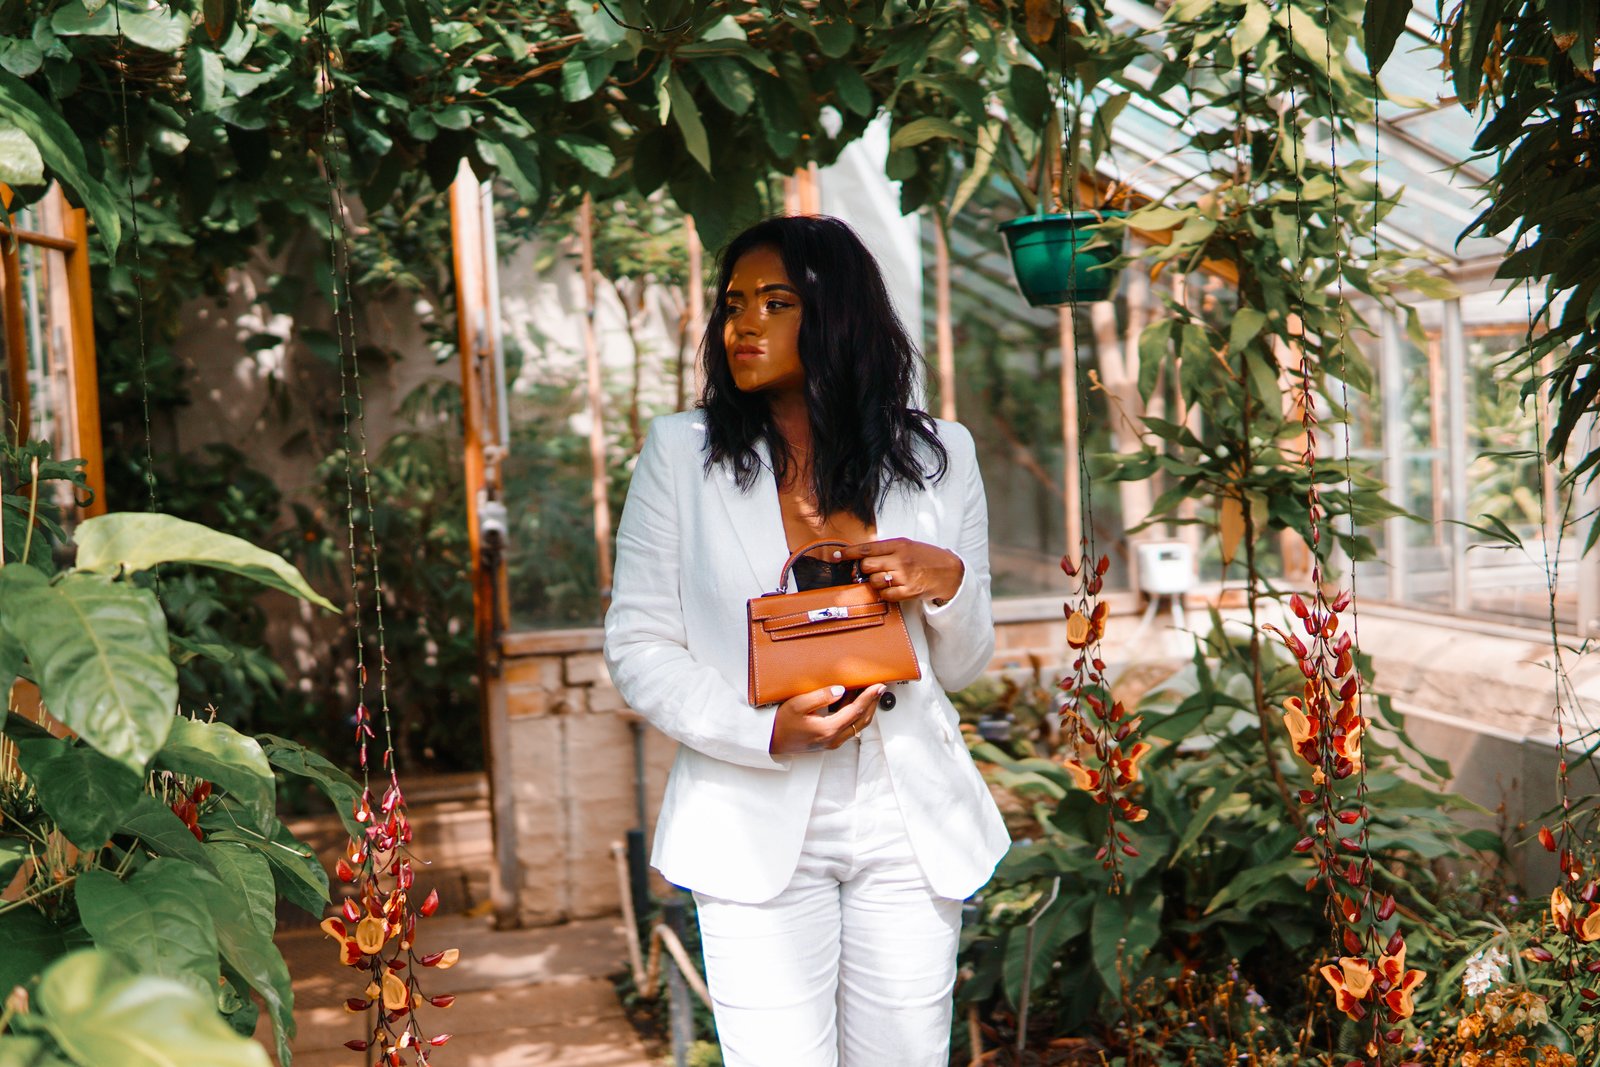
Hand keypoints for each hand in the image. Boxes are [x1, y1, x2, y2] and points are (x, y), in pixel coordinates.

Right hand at [769, 684, 884, 754]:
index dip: (869, 697)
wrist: (772, 741)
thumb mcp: (797, 704)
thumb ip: (820, 696)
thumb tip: (840, 690)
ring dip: (866, 709)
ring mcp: (832, 742)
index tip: (878, 686)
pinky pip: (849, 727)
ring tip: (869, 692)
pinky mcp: (829, 741)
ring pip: (857, 725)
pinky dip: (855, 714)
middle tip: (879, 687)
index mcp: (828, 729)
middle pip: (862, 720)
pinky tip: (853, 701)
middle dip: (873, 703)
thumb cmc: (781, 724)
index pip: (856, 711)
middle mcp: (834, 739)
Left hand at [834, 538, 963, 604]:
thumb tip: (862, 556)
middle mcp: (900, 560)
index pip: (866, 548)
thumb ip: (886, 549)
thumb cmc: (926, 557)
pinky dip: (884, 593)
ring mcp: (904, 576)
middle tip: (868, 571)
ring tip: (886, 579)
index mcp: (898, 545)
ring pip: (874, 581)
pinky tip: (892, 588)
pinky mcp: (908, 591)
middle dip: (863, 570)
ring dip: (875, 582)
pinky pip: (885, 595)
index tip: (837, 557)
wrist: (949, 571)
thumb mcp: (907, 545)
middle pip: (867, 566)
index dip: (848, 553)